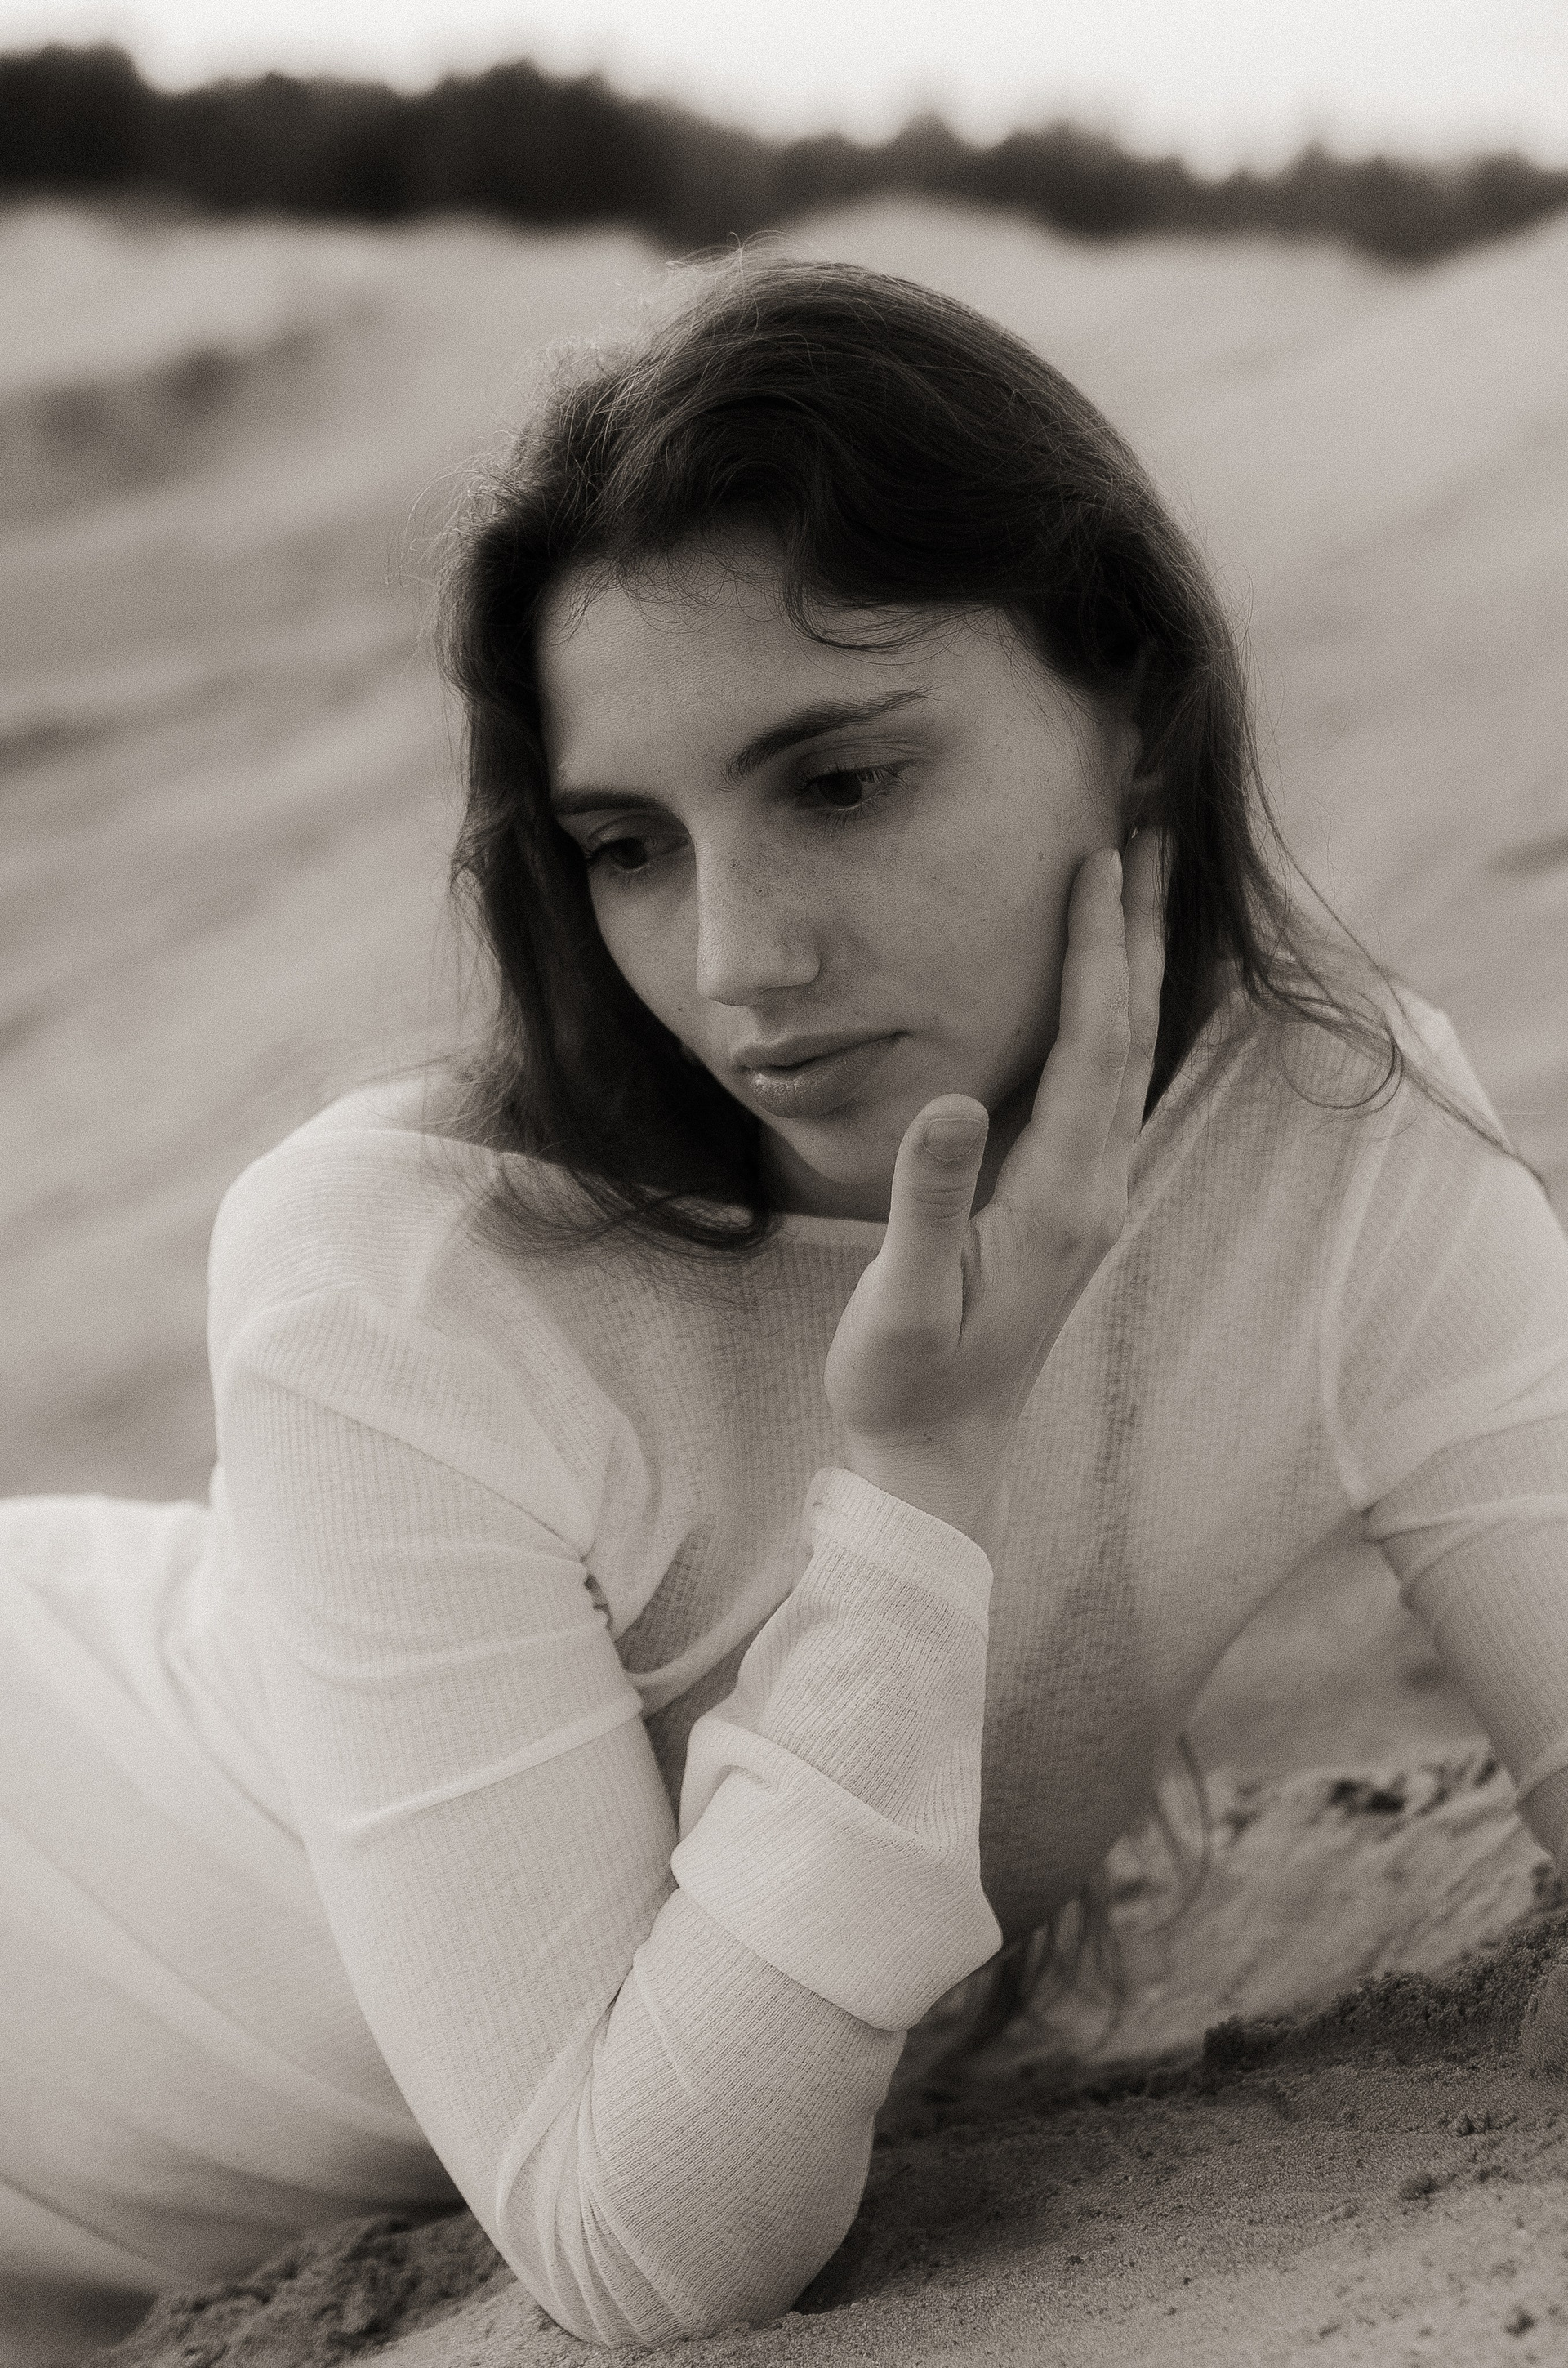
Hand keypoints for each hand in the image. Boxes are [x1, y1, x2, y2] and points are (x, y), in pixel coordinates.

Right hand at [824, 827, 1168, 1480]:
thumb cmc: (907, 1383)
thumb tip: (952, 1099)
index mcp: (1060, 1198)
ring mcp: (1090, 1200)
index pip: (1090, 1047)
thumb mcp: (903, 1298)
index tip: (1100, 859)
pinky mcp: (1070, 1209)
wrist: (939, 1460)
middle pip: (1131, 1035)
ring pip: (1128, 1058)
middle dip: (1142, 929)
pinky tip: (1107, 995)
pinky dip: (1113, 1020)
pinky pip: (1108, 1090)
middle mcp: (1094, 1190)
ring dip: (1136, 966)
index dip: (1095, 950)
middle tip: (1152, 830)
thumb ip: (929, 1198)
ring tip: (1138, 884)